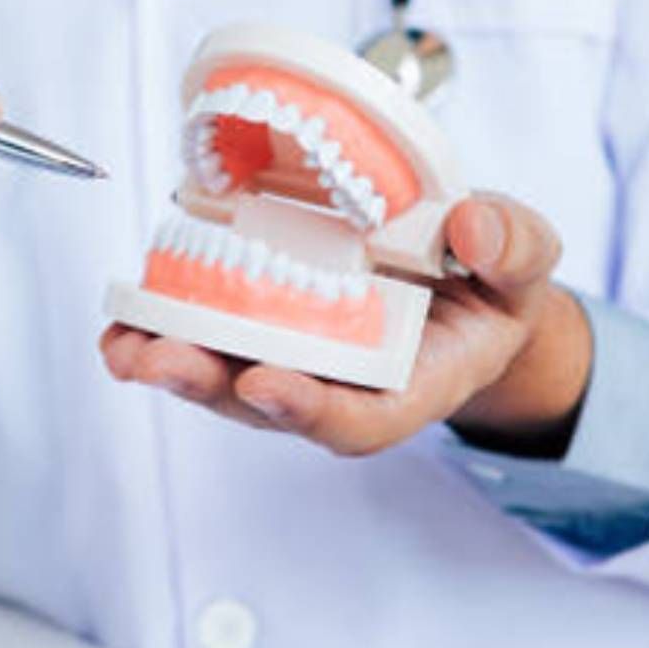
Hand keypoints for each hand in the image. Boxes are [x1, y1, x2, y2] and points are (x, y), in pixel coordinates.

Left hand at [99, 193, 592, 457]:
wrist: (465, 279)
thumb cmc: (491, 282)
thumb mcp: (525, 260)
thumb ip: (511, 246)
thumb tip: (471, 228)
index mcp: (414, 382)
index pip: (361, 418)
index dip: (311, 410)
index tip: (270, 385)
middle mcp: (343, 383)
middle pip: (270, 404)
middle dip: (213, 385)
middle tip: (165, 361)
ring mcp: (297, 356)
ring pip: (225, 376)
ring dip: (171, 363)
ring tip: (126, 345)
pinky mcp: (263, 322)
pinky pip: (207, 333)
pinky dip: (161, 329)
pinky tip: (124, 320)